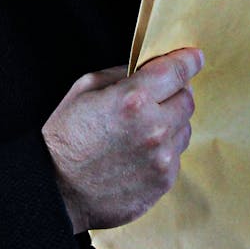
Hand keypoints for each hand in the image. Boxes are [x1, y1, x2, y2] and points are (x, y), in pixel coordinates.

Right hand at [41, 47, 203, 233]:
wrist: (56, 190)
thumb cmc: (65, 137)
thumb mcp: (84, 88)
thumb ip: (122, 74)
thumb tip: (148, 70)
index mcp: (134, 99)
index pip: (178, 71)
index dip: (188, 60)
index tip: (193, 57)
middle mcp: (154, 128)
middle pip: (187, 100)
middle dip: (175, 93)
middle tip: (156, 97)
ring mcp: (162, 159)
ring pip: (184, 129)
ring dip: (170, 123)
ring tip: (141, 130)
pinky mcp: (163, 182)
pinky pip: (176, 157)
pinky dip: (164, 150)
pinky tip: (138, 154)